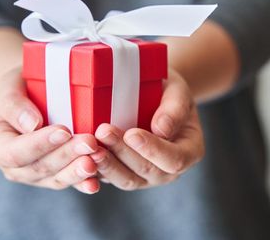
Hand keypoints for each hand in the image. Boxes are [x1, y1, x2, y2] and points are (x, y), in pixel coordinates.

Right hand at [0, 68, 100, 193]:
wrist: (34, 94)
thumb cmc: (21, 86)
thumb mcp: (10, 86)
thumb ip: (14, 104)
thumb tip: (32, 125)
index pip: (16, 152)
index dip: (40, 144)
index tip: (64, 131)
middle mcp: (13, 167)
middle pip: (39, 168)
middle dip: (66, 156)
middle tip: (90, 143)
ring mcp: (35, 175)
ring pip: (56, 179)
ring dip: (77, 172)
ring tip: (96, 161)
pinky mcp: (56, 176)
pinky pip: (70, 182)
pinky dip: (83, 182)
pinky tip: (96, 182)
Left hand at [91, 68, 204, 189]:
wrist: (153, 93)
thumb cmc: (168, 89)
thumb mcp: (178, 91)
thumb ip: (174, 109)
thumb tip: (161, 129)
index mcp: (189, 151)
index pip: (174, 160)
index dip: (153, 150)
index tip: (132, 134)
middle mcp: (168, 170)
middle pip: (147, 172)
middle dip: (123, 153)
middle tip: (104, 131)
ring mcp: (146, 176)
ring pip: (126, 180)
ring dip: (106, 164)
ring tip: (90, 146)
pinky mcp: (124, 173)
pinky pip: (109, 178)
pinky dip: (95, 169)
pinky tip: (81, 155)